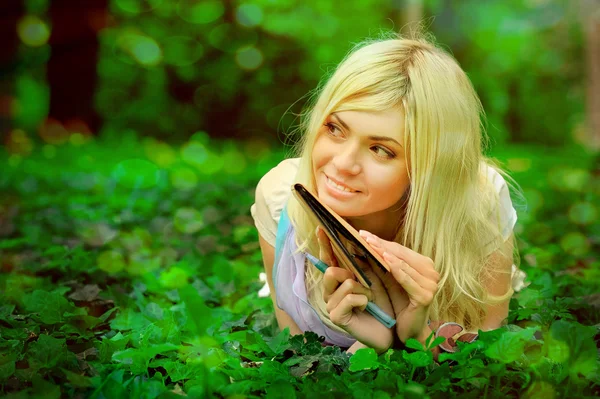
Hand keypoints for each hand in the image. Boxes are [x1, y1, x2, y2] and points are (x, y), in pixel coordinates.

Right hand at [316, 227, 393, 352]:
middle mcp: (331, 291)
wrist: (391, 330)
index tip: (321, 228)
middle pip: (331, 269)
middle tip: (364, 285)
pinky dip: (363, 300)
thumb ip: (362, 263)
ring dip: (363, 289)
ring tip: (369, 300)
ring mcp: (331, 304)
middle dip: (351, 274)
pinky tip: (366, 308)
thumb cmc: (382, 303)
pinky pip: (350, 298)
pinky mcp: (336, 317)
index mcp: (339, 279)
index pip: (329, 258)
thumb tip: (355, 240)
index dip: (325, 244)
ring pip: (345, 283)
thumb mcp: (374, 279)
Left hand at [359, 230, 439, 343]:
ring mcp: (430, 284)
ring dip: (386, 254)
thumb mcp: (389, 281)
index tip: (363, 233)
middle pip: (401, 254)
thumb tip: (363, 245)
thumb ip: (381, 264)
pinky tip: (385, 261)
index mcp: (424, 265)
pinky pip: (407, 280)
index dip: (381, 241)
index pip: (399, 249)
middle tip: (363, 236)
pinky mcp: (425, 296)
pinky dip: (396, 269)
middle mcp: (431, 272)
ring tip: (371, 245)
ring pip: (403, 264)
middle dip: (380, 244)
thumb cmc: (400, 304)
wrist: (410, 331)